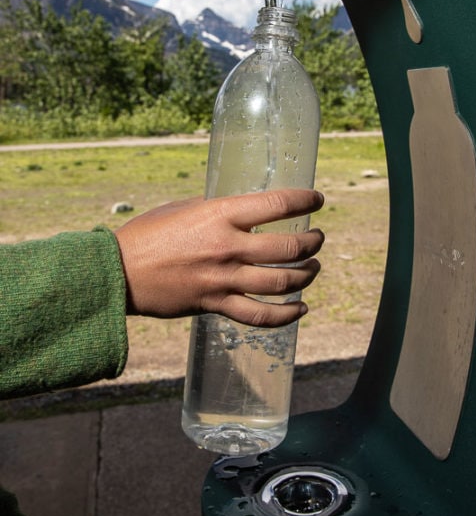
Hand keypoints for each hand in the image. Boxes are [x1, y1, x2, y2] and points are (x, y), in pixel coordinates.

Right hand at [115, 189, 324, 326]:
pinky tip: (300, 309)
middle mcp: (227, 247)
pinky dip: (286, 315)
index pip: (277, 204)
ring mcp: (223, 279)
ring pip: (281, 283)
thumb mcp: (183, 208)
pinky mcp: (216, 305)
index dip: (305, 200)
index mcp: (219, 215)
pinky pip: (260, 316)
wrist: (118, 272)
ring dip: (306, 274)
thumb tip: (244, 211)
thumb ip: (217, 210)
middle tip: (317, 238)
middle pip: (288, 248)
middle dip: (312, 243)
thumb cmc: (148, 234)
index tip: (317, 199)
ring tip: (313, 267)